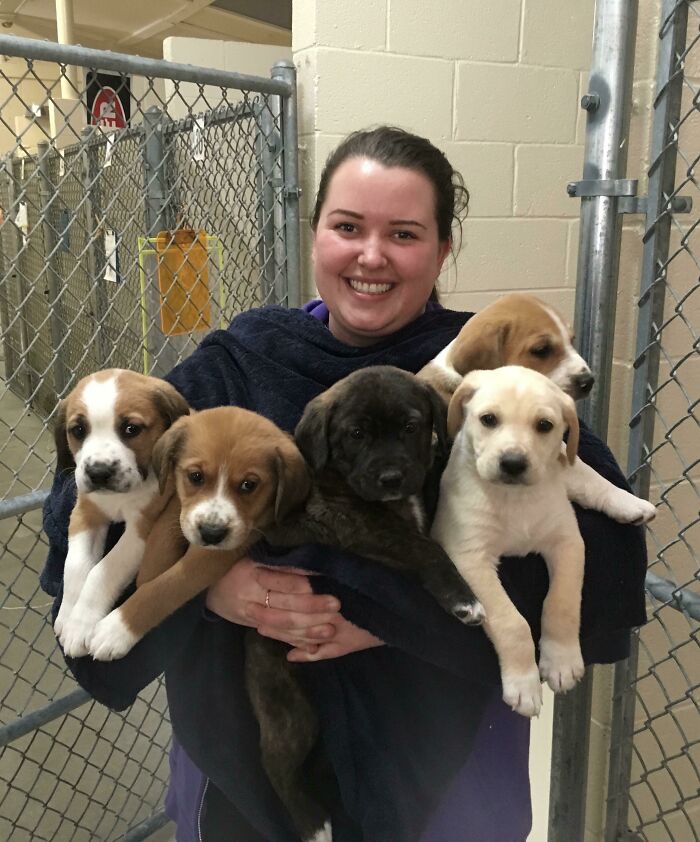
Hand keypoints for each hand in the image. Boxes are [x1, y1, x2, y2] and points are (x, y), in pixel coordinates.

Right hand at [206, 557, 381, 657]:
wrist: (205, 588)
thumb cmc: (234, 564)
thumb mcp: (252, 557)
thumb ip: (278, 562)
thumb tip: (310, 563)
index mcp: (252, 574)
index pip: (279, 580)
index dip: (300, 583)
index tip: (322, 582)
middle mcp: (251, 597)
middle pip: (284, 605)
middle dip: (311, 606)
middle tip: (335, 604)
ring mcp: (251, 615)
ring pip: (282, 625)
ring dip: (307, 629)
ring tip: (330, 630)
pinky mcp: (252, 626)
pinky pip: (276, 636)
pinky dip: (295, 642)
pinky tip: (314, 647)